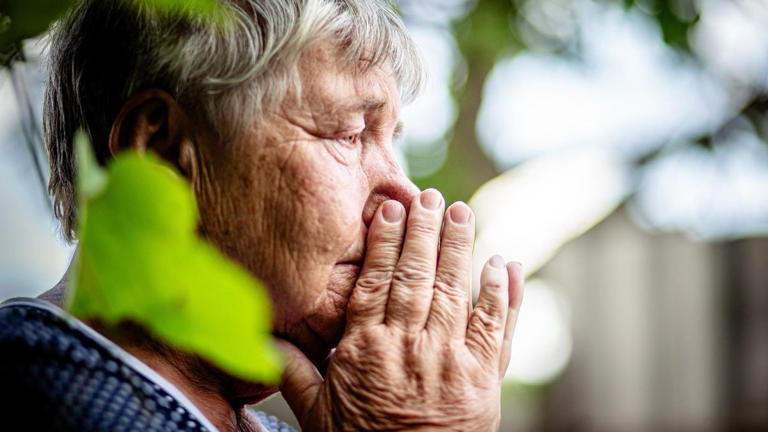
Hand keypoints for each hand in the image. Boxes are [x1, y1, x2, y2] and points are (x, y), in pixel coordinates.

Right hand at [278, 189, 524, 430]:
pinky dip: (503, 295)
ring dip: (461, 249)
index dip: (385, 242)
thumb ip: (295, 371)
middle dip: (424, 232)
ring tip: (461, 213)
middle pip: (417, 277)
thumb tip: (263, 338)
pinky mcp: (484, 379)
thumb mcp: (318, 414)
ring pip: (456, 292)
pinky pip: (495, 328)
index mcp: (366, 350)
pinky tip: (505, 264)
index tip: (390, 210)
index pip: (376, 282)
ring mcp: (451, 361)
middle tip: (429, 197)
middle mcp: (410, 347)